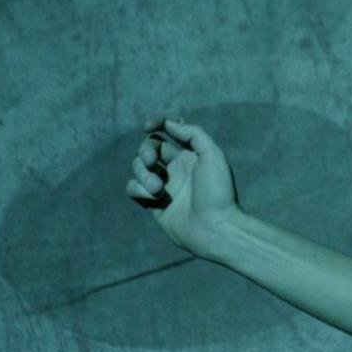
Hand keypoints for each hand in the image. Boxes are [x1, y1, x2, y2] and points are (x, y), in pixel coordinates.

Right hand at [127, 117, 243, 258]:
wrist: (215, 229)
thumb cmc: (217, 192)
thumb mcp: (213, 155)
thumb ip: (193, 134)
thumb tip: (171, 123)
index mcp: (191, 154)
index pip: (168, 131)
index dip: (156, 124)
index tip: (147, 126)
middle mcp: (176, 168)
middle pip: (149, 148)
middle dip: (145, 151)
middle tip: (151, 161)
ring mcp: (163, 185)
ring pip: (138, 167)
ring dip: (143, 174)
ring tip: (159, 189)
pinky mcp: (152, 203)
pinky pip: (133, 188)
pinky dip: (139, 189)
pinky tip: (155, 198)